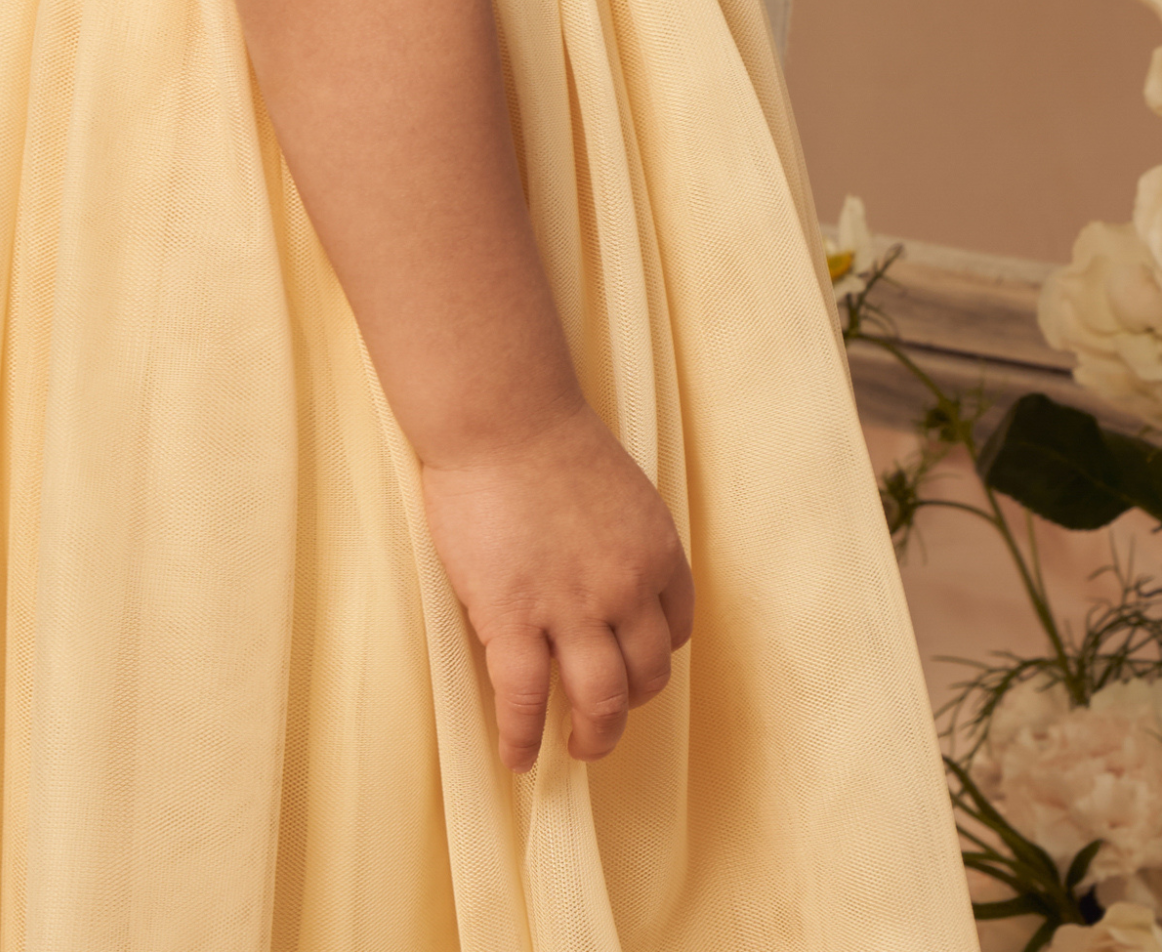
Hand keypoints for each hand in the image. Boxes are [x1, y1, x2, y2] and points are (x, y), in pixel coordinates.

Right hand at [420, 404, 692, 772]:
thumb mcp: (618, 489)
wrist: (498, 417)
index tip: (632, 665)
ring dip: (593, 736)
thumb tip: (603, 575)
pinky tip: (517, 756)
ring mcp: (571, 609)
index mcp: (658, 554)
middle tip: (603, 720)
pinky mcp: (511, 618)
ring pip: (598, 700)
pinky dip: (523, 737)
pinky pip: (525, 698)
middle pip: (646, 675)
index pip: (675, 628)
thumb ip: (622, 540)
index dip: (654, 654)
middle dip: (628, 706)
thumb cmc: (545, 437)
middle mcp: (626, 590)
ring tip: (575, 748)